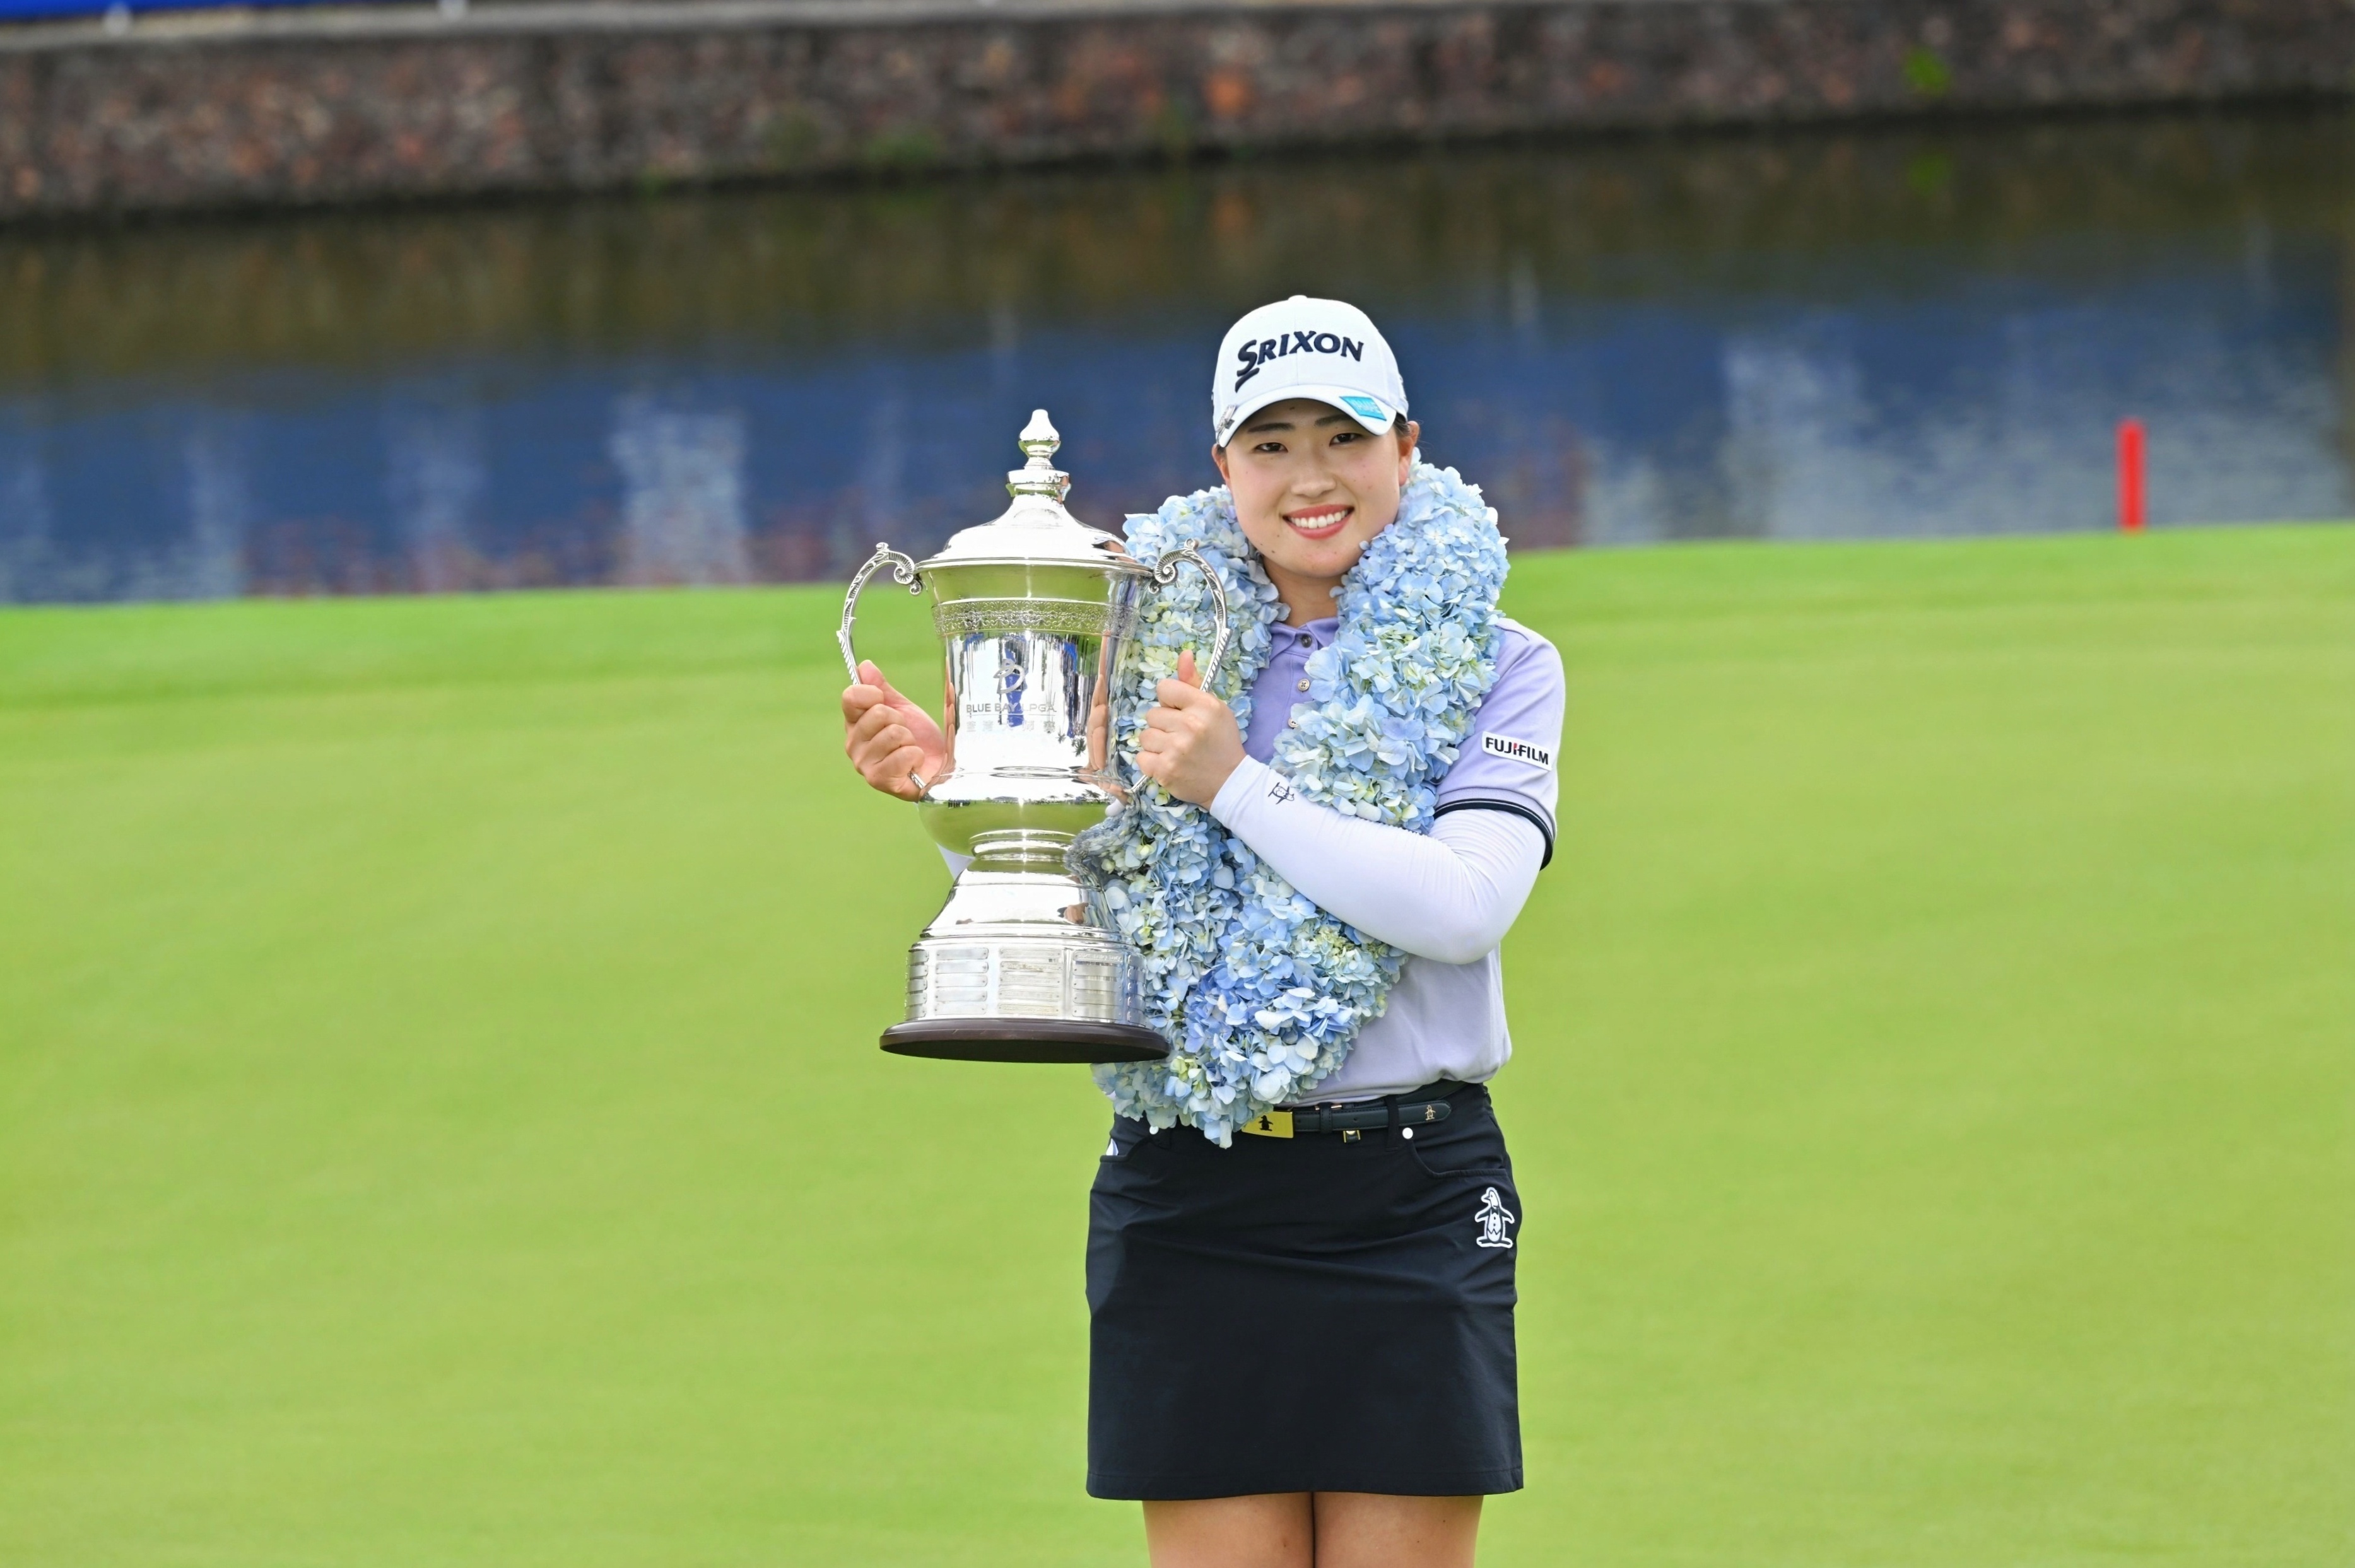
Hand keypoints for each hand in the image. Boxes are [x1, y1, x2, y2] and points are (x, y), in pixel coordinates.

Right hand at [842, 660, 949, 800]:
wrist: (939, 767)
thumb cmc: (919, 739)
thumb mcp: (902, 708)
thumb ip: (882, 688)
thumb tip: (864, 666)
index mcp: (855, 724)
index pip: (851, 697)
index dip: (872, 693)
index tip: (884, 700)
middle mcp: (854, 745)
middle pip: (877, 713)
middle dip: (900, 720)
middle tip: (905, 732)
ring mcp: (864, 764)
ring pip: (893, 733)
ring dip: (910, 740)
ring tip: (909, 749)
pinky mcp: (879, 780)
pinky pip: (903, 755)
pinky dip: (915, 756)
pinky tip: (913, 765)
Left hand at [1135, 649, 1243, 806]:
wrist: (1230, 782)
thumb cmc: (1221, 742)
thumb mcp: (1214, 708)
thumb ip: (1193, 683)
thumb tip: (1184, 654)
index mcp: (1204, 706)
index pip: (1164, 688)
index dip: (1169, 701)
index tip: (1180, 712)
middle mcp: (1190, 725)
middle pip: (1152, 714)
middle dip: (1163, 724)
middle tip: (1181, 736)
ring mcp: (1176, 749)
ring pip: (1145, 735)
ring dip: (1156, 744)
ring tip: (1174, 751)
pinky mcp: (1165, 770)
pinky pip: (1141, 757)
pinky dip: (1152, 762)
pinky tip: (1168, 763)